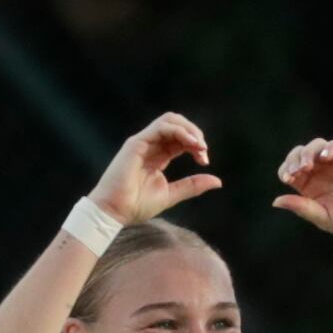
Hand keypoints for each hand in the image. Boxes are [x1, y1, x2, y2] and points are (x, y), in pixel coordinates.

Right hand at [90, 112, 219, 227]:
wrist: (114, 212)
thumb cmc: (136, 206)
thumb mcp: (172, 194)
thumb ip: (193, 185)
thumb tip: (218, 181)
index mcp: (158, 156)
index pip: (181, 140)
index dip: (197, 146)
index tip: (205, 161)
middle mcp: (151, 145)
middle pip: (178, 125)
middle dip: (195, 134)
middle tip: (204, 150)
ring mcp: (143, 142)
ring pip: (170, 120)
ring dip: (189, 129)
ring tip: (199, 145)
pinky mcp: (136, 142)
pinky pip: (161, 127)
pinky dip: (179, 131)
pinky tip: (190, 143)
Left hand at [272, 135, 332, 246]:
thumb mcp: (322, 217)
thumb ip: (301, 207)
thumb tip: (275, 201)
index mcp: (311, 186)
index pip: (291, 169)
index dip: (286, 169)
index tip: (287, 178)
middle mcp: (323, 172)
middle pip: (303, 153)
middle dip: (296, 158)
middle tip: (297, 171)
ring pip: (320, 145)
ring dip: (311, 151)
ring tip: (309, 165)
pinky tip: (327, 156)